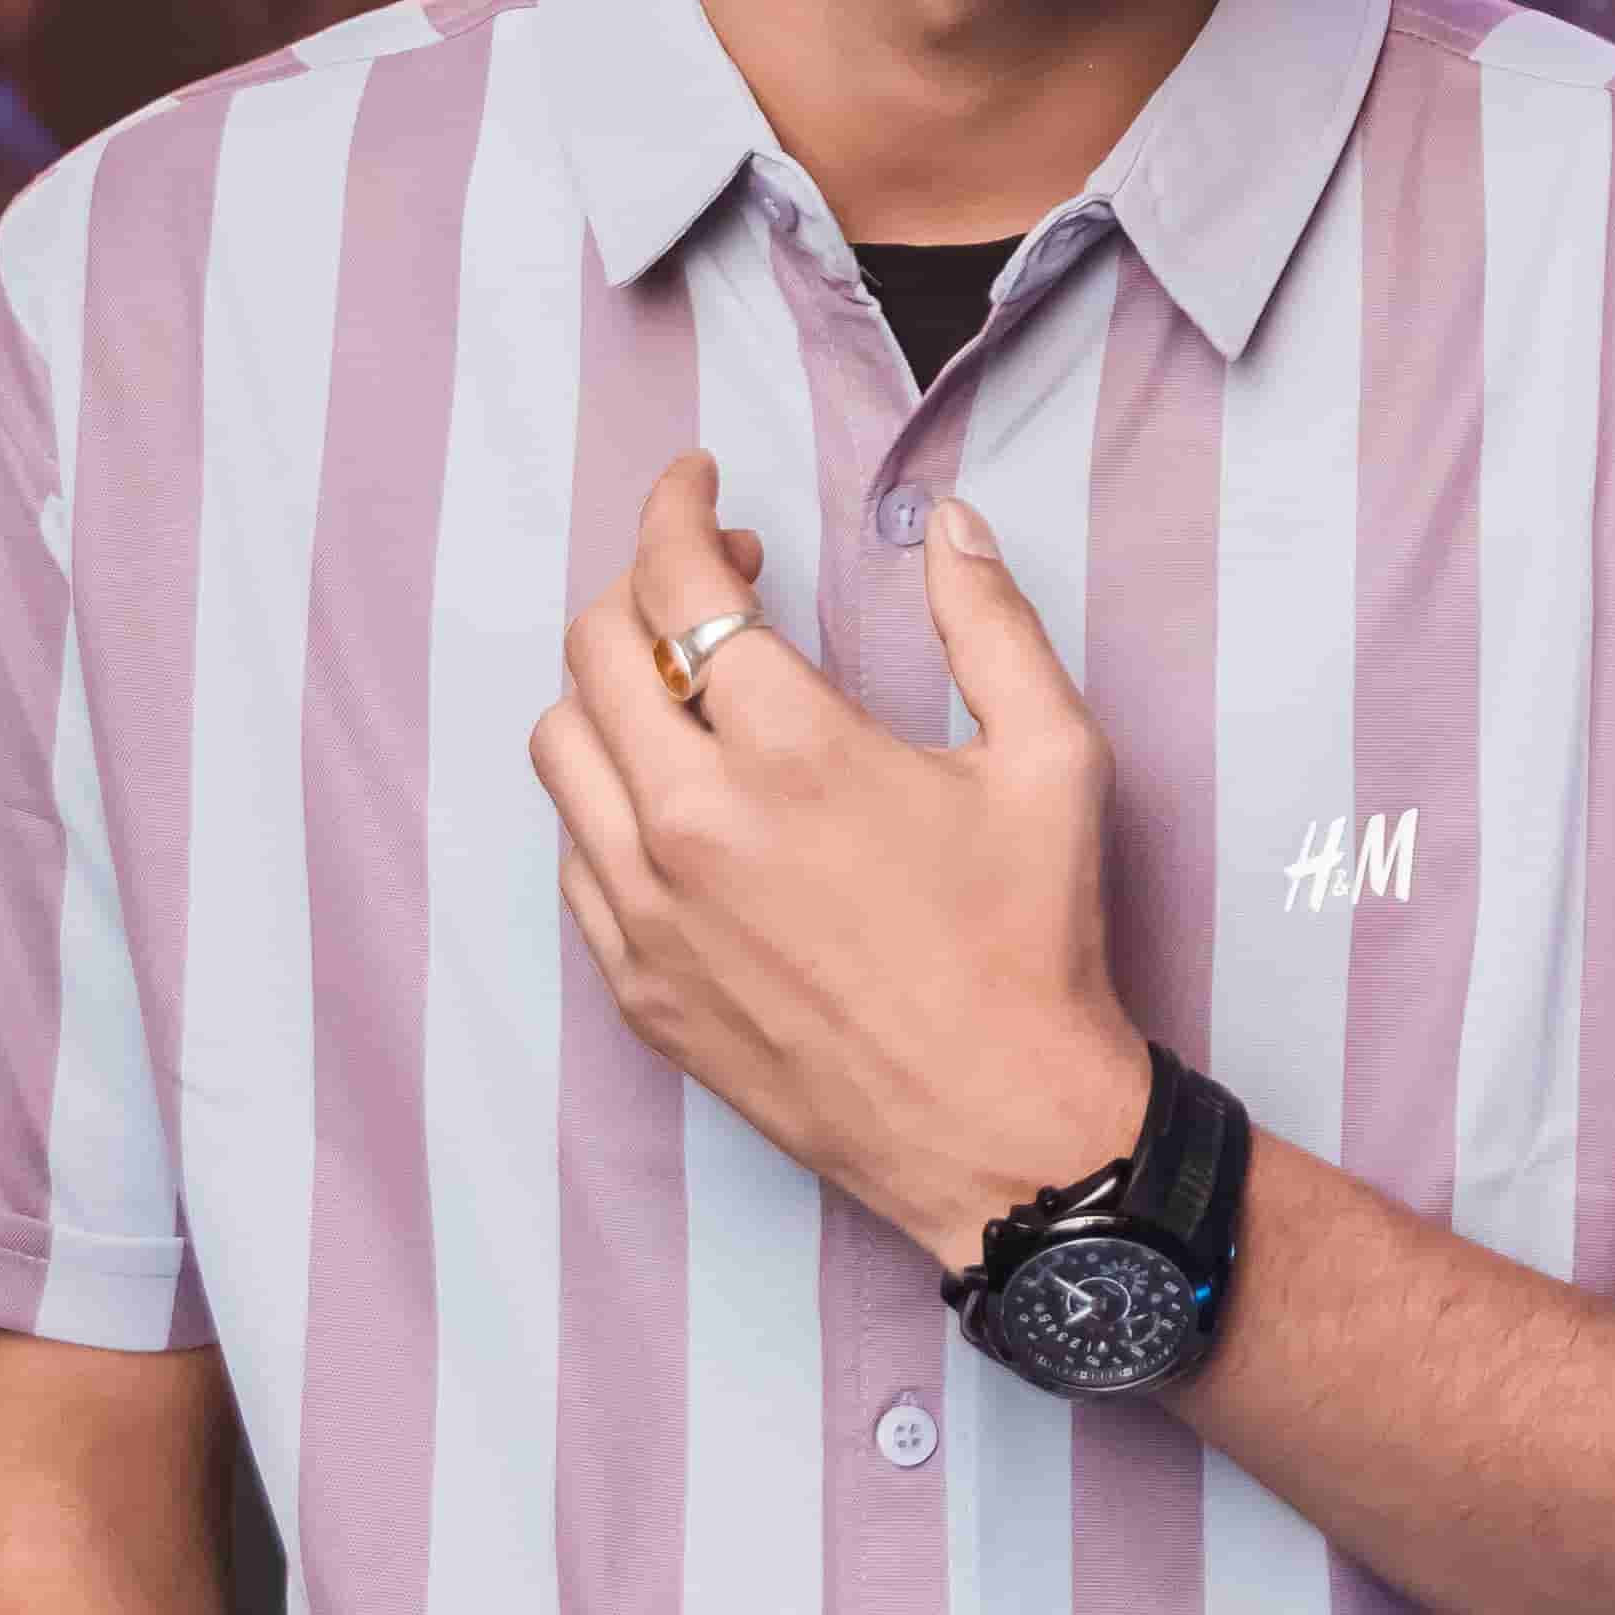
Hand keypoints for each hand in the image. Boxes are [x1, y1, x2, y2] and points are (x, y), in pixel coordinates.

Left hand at [530, 455, 1147, 1275]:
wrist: (1005, 1131)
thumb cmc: (1034, 945)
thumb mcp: (1053, 759)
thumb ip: (991, 621)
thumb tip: (948, 525)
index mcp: (793, 752)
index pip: (676, 580)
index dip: (676, 507)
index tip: (701, 482)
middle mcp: (694, 825)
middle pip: (596, 648)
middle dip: (646, 584)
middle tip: (718, 580)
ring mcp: (649, 913)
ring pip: (561, 749)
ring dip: (611, 688)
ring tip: (686, 685)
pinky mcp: (637, 987)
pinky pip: (573, 855)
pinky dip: (608, 797)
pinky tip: (679, 795)